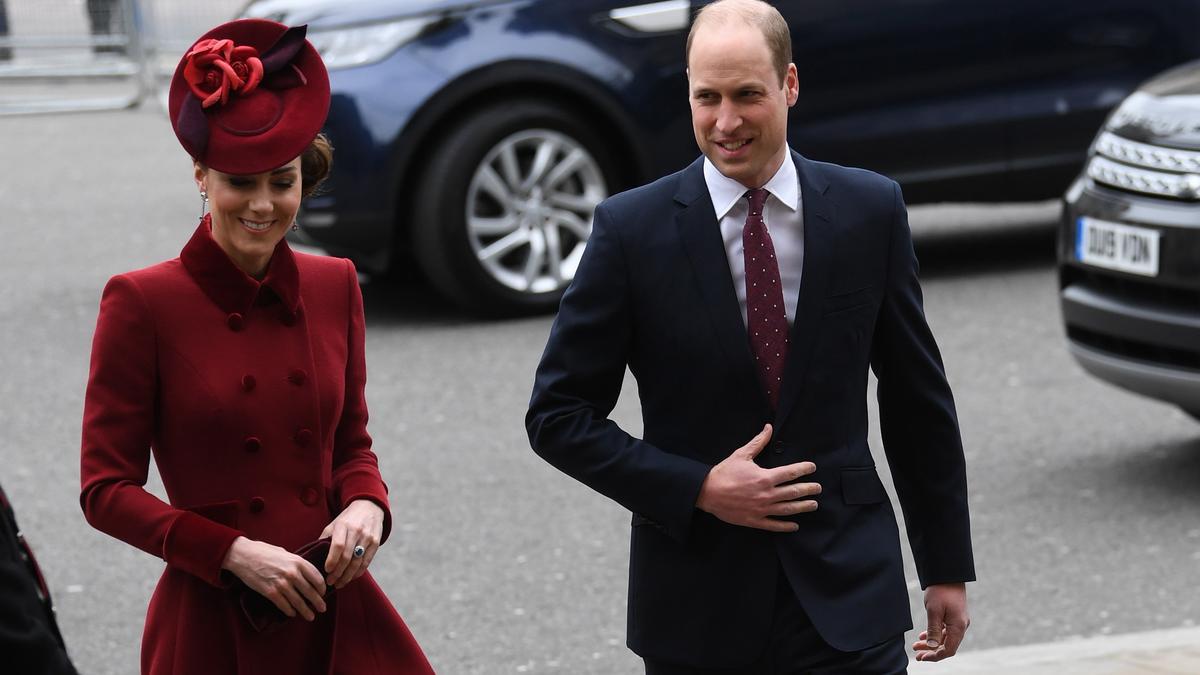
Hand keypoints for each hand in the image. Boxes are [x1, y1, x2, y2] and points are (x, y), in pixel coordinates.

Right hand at [221, 536, 326, 620]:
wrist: (243, 555)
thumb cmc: (264, 551)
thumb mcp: (285, 553)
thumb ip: (296, 563)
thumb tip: (305, 573)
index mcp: (298, 562)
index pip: (317, 579)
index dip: (322, 588)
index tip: (323, 593)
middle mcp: (292, 574)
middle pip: (310, 592)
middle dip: (317, 602)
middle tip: (322, 609)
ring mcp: (281, 584)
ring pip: (298, 602)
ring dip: (306, 611)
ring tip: (310, 616)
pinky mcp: (270, 592)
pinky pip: (284, 605)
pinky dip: (290, 611)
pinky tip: (293, 613)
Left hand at [319, 499, 383, 588]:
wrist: (369, 508)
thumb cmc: (347, 519)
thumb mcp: (334, 524)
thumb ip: (325, 539)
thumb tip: (314, 557)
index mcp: (343, 525)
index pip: (338, 545)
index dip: (332, 560)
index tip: (326, 570)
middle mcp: (357, 531)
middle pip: (348, 556)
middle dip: (338, 572)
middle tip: (330, 582)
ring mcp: (368, 537)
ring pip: (358, 562)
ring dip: (347, 576)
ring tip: (339, 583)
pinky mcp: (376, 543)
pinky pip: (366, 562)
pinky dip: (358, 572)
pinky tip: (350, 577)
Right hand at [694, 424, 820, 531]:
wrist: (707, 492)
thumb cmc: (724, 472)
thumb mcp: (741, 455)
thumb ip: (758, 442)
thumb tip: (768, 428)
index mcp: (765, 477)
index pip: (791, 473)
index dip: (804, 469)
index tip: (812, 468)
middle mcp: (767, 494)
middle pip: (794, 492)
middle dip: (809, 489)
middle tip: (818, 488)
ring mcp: (762, 509)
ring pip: (788, 509)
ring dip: (803, 507)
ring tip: (813, 505)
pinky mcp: (755, 520)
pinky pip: (774, 525)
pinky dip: (786, 526)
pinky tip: (795, 525)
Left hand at [912, 583, 969, 661]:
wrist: (947, 574)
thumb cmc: (940, 591)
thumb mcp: (933, 611)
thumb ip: (934, 630)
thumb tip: (933, 647)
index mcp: (958, 627)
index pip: (949, 649)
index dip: (935, 656)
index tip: (922, 657)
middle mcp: (961, 626)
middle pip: (947, 646)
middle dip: (931, 652)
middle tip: (917, 656)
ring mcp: (958, 621)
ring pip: (945, 638)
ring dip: (932, 643)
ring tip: (917, 646)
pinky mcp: (954, 616)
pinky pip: (945, 630)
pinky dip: (935, 634)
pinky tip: (924, 636)